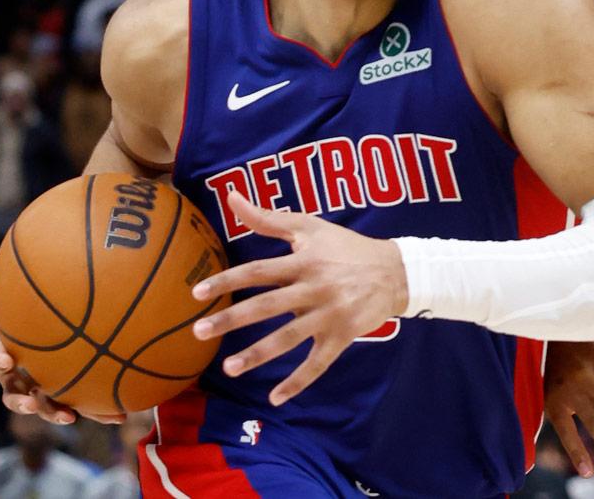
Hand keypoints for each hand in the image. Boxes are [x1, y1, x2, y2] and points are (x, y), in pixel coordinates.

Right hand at [0, 261, 124, 424]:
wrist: (42, 333)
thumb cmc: (20, 315)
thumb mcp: (8, 300)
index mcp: (4, 358)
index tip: (5, 360)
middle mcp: (19, 380)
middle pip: (13, 397)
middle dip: (20, 403)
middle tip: (28, 404)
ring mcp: (41, 391)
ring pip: (44, 407)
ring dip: (54, 413)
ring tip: (68, 417)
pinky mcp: (65, 395)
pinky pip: (80, 406)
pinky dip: (97, 413)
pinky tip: (119, 417)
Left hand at [191, 191, 407, 405]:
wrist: (396, 271)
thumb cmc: (346, 248)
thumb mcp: (310, 227)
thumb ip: (267, 218)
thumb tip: (230, 196)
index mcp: (303, 262)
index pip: (258, 271)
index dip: (227, 280)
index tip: (197, 292)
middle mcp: (314, 288)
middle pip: (267, 306)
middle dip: (232, 320)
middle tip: (200, 332)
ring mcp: (329, 315)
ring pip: (289, 338)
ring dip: (258, 354)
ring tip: (229, 368)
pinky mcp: (342, 336)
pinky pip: (318, 363)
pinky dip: (298, 382)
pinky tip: (275, 397)